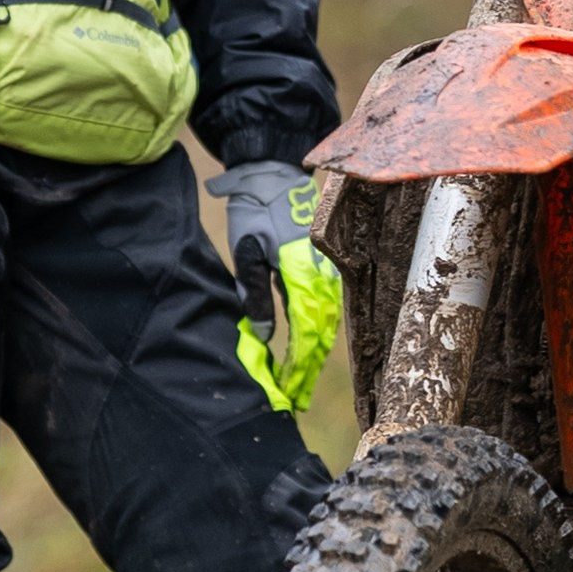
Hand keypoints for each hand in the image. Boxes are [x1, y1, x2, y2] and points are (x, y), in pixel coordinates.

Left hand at [208, 160, 343, 413]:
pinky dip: (318, 333)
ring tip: (303, 382)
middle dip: (309, 369)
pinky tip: (310, 348)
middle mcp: (321, 277)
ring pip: (326, 324)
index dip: (299, 366)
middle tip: (296, 399)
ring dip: (315, 355)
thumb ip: (254, 295)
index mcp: (302, 275)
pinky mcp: (323, 267)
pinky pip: (326, 309)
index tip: (291, 393)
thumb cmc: (255, 209)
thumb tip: (262, 336)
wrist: (273, 172)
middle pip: (320, 335)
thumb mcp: (245, 252)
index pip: (304, 333)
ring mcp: (326, 272)